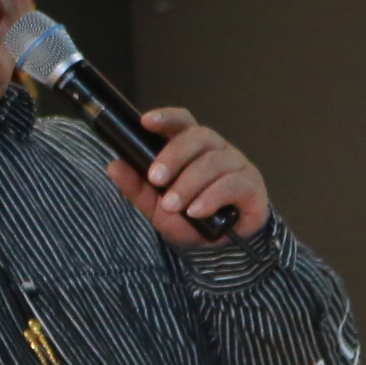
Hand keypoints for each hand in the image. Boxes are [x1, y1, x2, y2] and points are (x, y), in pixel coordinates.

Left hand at [106, 108, 270, 245]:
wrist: (219, 247)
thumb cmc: (188, 217)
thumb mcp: (155, 206)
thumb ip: (136, 187)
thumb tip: (113, 166)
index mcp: (191, 146)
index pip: (181, 122)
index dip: (166, 117)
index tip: (145, 122)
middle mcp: (216, 149)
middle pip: (197, 137)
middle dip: (173, 156)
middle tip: (155, 179)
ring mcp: (236, 165)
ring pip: (214, 162)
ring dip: (189, 184)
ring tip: (173, 205)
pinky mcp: (251, 185)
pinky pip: (233, 184)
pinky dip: (211, 197)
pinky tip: (197, 211)